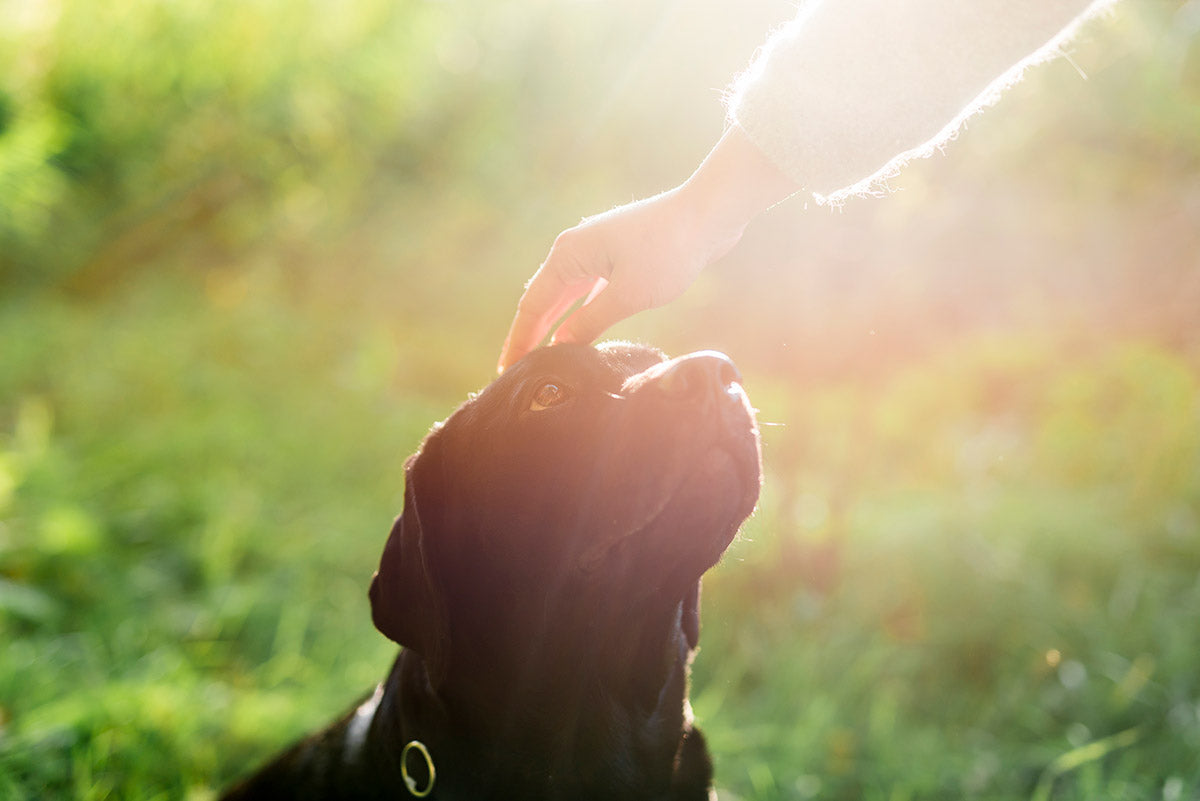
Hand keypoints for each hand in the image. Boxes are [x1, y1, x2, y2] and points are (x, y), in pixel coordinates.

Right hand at [498, 125, 799, 371]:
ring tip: (538, 355)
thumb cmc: (669, 252)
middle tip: (515, 371)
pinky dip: (576, 313)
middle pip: (542, 300)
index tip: (506, 371)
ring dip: (551, 325)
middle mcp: (574, 249)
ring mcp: (595, 251)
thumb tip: (560, 345)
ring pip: (564, 295)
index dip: (519, 341)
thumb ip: (589, 322)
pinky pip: (585, 290)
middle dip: (529, 335)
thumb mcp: (627, 296)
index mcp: (568, 255)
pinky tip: (574, 332)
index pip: (532, 306)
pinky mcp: (616, 256)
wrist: (708, 214)